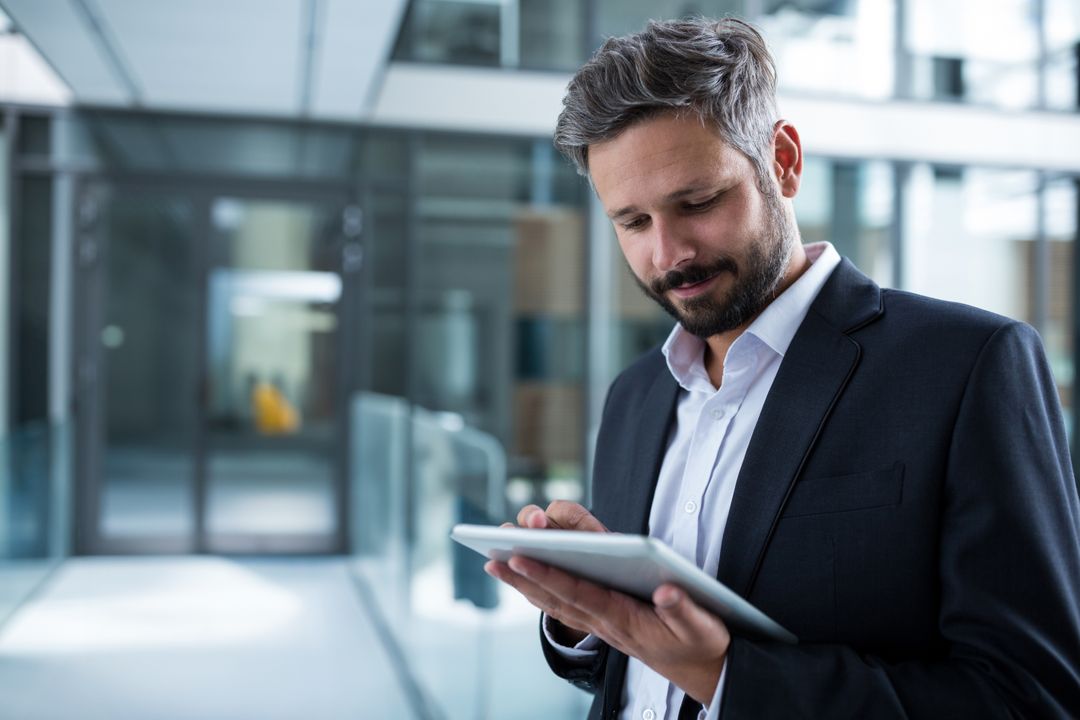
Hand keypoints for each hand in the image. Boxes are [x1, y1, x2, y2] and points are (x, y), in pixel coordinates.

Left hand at [486, 504, 728, 704]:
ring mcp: (600, 623)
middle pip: (556, 597)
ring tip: (494, 564)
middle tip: (492, 558)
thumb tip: (667, 593)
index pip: (578, 593)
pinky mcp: (602, 620)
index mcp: (624, 618)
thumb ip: (685, 610)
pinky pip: (564, 605)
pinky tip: (522, 579)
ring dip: (523, 585)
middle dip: (523, 577)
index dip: (548, 575)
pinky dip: (539, 590)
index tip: (520, 558)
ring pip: (554, 602)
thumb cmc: (700, 643)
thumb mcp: (703, 627)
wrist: (700, 669)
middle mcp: (605, 621)